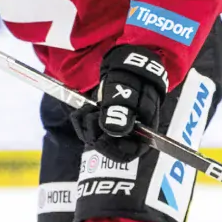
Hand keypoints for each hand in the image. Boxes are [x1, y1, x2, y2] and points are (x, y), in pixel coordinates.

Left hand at [71, 44, 168, 161]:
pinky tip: (84, 109)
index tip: (99, 140)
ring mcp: (111, 129)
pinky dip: (80, 120)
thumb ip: (122, 112)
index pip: (127, 154)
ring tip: (90, 108)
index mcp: (141, 133)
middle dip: (95, 133)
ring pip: (94, 139)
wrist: (126, 67)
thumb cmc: (135, 80)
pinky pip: (85, 130)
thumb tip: (113, 130)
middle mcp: (126, 135)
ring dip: (86, 125)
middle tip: (93, 115)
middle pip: (107, 147)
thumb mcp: (130, 93)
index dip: (112, 151)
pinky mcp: (99, 123)